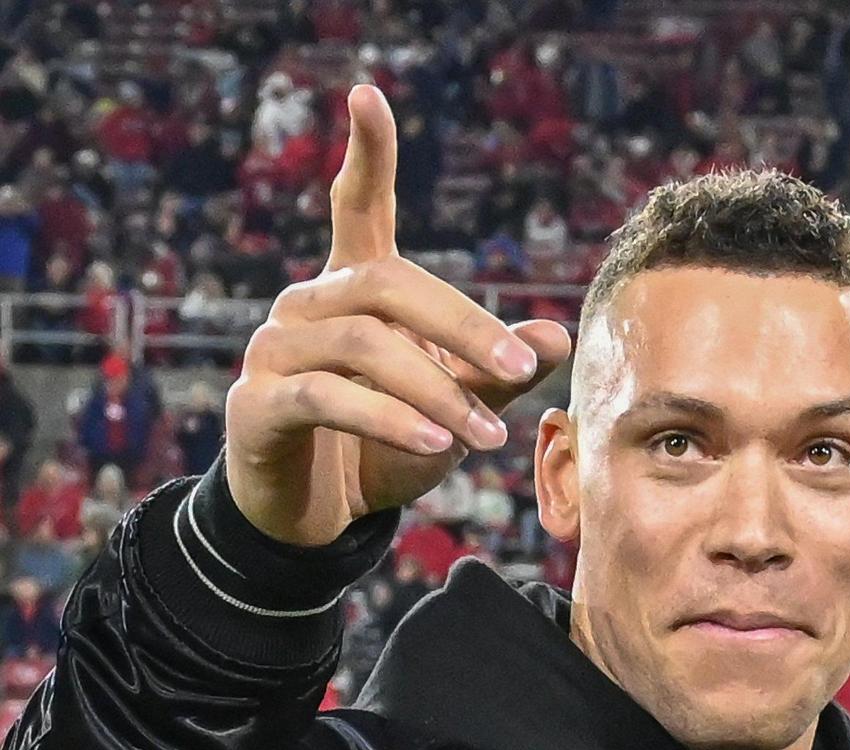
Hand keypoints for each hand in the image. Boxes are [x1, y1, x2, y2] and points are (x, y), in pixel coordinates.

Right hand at [225, 84, 572, 545]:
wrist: (317, 519)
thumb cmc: (383, 452)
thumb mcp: (453, 411)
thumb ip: (495, 374)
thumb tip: (556, 339)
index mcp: (351, 292)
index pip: (356, 209)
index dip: (365, 155)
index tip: (366, 94)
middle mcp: (305, 307)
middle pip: (387, 284)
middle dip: (464, 327)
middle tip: (522, 371)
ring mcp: (273, 352)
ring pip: (364, 346)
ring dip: (438, 392)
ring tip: (489, 437)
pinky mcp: (257, 406)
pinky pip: (329, 399)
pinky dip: (391, 420)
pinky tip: (439, 444)